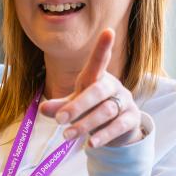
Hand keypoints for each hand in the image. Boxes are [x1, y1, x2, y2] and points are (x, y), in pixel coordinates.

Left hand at [39, 29, 144, 147]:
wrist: (118, 128)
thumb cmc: (92, 109)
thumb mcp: (75, 106)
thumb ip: (61, 107)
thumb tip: (43, 108)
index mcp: (97, 78)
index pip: (99, 62)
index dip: (103, 48)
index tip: (108, 31)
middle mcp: (113, 86)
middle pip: (98, 91)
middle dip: (78, 105)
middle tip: (59, 120)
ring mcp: (125, 101)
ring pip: (107, 111)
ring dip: (86, 124)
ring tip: (67, 136)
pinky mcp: (132, 118)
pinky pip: (119, 126)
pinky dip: (104, 135)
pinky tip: (91, 144)